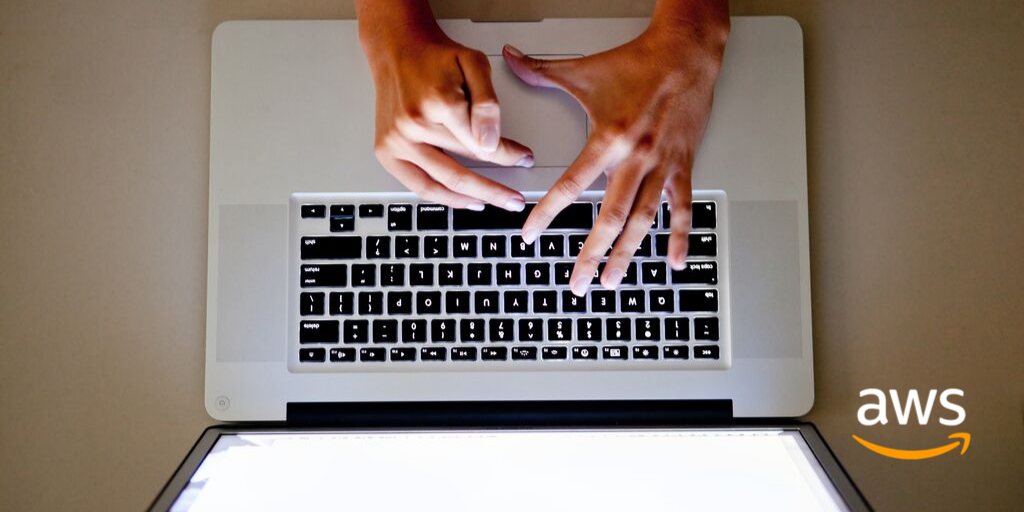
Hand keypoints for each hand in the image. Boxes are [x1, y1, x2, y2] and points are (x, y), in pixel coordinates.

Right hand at [358, 5, 533, 211]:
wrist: (397, 49)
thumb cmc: (434, 57)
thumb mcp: (474, 64)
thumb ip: (487, 102)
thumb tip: (491, 142)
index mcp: (438, 103)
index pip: (482, 145)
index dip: (507, 156)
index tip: (523, 159)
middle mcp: (413, 126)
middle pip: (462, 170)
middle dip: (494, 188)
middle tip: (514, 198)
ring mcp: (396, 142)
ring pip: (441, 184)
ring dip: (472, 199)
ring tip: (493, 204)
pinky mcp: (386, 152)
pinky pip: (418, 186)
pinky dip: (444, 198)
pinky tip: (464, 200)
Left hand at [504, 5, 728, 295]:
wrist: (686, 54)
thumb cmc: (637, 63)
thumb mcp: (582, 69)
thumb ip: (541, 71)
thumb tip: (510, 59)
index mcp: (608, 138)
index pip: (571, 186)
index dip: (548, 214)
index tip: (530, 236)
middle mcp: (636, 158)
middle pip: (610, 218)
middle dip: (590, 255)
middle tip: (577, 283)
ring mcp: (662, 166)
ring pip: (643, 221)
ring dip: (627, 255)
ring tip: (611, 281)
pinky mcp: (683, 166)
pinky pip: (682, 208)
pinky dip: (680, 237)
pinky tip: (674, 262)